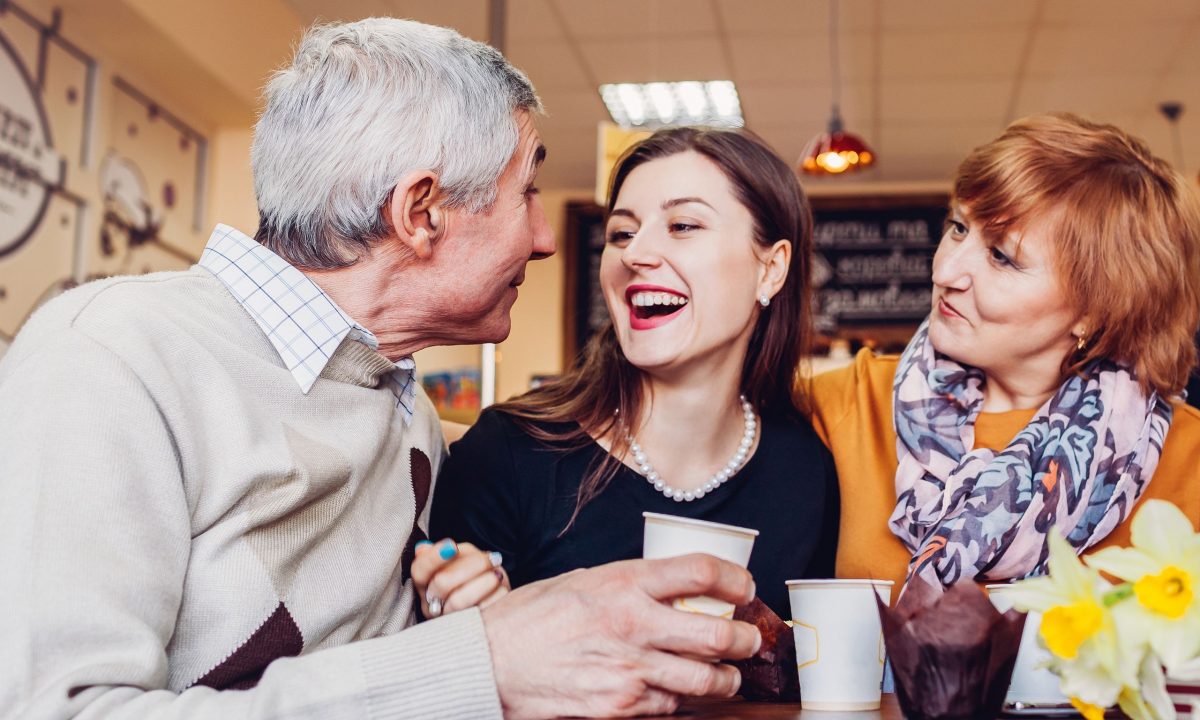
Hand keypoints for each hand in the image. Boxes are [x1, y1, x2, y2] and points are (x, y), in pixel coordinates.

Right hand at [411, 539, 507, 617]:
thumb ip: (445, 552)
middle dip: (471, 565)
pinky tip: (501, 587)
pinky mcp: (471, 628)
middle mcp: (432, 604)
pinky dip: (495, 595)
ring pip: (459, 601)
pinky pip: (483, 610)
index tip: (452, 546)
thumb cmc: (473, 574)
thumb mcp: (459, 559)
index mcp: (426, 585)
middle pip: (441, 583)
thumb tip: (422, 548)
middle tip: (490, 558)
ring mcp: (450, 619)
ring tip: (497, 573)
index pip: (419, 571)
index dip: (433, 558)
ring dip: (484, 582)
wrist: (494, 597)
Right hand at [481, 554, 760, 718]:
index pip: (701, 571)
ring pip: (708, 680)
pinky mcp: (620, 706)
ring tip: (727, 674)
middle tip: (749, 639)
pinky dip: (684, 701)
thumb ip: (632, 585)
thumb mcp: (585, 581)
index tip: (743, 587)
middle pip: (719, 634)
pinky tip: (681, 692)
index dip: (735, 579)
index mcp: (624, 581)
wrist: (489, 662)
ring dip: (727, 679)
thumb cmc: (532, 617)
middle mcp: (633, 623)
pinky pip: (672, 707)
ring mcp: (629, 669)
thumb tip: (677, 591)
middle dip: (746, 639)